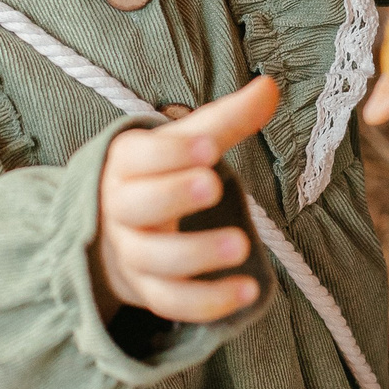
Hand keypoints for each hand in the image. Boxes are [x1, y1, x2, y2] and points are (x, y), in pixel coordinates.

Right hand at [95, 76, 276, 322]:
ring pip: (153, 259)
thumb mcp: (190, 142)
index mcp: (126, 164)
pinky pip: (169, 302)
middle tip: (213, 185)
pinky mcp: (147, 290)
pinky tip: (246, 292)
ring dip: (196, 254)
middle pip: (136, 206)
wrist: (117, 228)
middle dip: (173, 195)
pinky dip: (205, 302)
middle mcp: (120, 209)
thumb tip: (271, 86)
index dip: (170, 153)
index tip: (210, 147)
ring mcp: (131, 253)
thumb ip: (228, 119)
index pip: (138, 157)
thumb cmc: (161, 174)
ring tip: (242, 244)